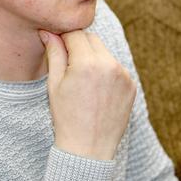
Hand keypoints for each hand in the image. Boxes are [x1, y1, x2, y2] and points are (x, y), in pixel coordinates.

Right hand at [40, 30, 135, 159]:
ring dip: (93, 58)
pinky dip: (106, 72)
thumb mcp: (54, 84)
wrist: (88, 149)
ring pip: (105, 53)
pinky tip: (97, 91)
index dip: (63, 37)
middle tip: (69, 64)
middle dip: (79, 45)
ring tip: (83, 82)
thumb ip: (54, 53)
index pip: (75, 33)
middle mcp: (109, 65)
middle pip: (92, 39)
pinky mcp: (131, 85)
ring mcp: (124, 75)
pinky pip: (116, 68)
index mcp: (87, 63)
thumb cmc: (66, 118)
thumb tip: (48, 31)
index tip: (57, 44)